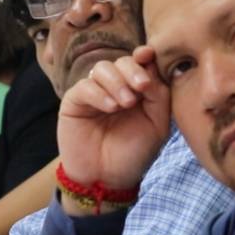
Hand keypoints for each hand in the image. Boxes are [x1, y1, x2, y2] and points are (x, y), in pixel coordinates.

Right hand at [57, 46, 169, 213]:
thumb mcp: (157, 125)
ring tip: (126, 103)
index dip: (144, 56)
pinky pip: (84, 87)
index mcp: (137, 90)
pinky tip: (111, 108)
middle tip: (142, 86)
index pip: (140, 63)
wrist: (108, 179)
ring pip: (102, 68)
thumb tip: (152, 68)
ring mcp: (94, 93)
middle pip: (121, 62)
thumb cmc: (134, 154)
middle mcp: (115, 87)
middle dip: (132, 69)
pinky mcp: (74, 102)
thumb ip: (159, 96)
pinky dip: (99, 94)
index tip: (148, 56)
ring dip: (117, 81)